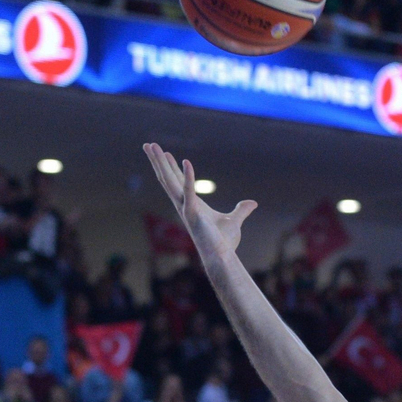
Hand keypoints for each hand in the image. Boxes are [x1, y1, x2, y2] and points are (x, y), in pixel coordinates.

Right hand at [144, 144, 255, 261]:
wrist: (221, 257)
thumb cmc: (224, 242)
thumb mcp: (234, 221)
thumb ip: (242, 210)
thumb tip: (252, 203)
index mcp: (191, 204)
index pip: (177, 181)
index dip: (171, 167)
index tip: (166, 152)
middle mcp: (184, 204)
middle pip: (167, 178)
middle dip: (158, 161)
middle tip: (148, 144)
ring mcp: (186, 208)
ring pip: (169, 181)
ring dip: (162, 163)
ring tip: (153, 147)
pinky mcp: (193, 214)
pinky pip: (189, 192)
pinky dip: (188, 177)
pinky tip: (186, 162)